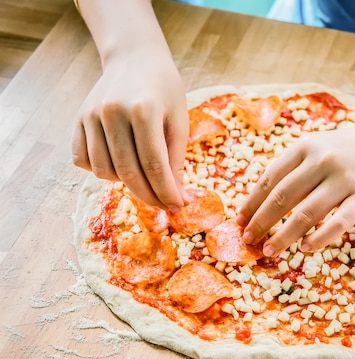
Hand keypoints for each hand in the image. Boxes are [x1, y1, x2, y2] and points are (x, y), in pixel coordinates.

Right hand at [72, 50, 187, 210]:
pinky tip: (118, 164)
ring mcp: (91, 115)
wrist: (135, 58)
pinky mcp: (78, 118)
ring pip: (103, 170)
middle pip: (128, 172)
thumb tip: (177, 197)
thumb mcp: (179, 119)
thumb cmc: (164, 89)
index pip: (154, 165)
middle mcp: (112, 112)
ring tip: (142, 176)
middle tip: (162, 203)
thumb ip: (176, 159)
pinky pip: (83, 159)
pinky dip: (100, 170)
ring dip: (125, 183)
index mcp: (143, 110)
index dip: (165, 191)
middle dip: (148, 195)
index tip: (177, 206)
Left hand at [237, 120, 354, 255]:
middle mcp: (322, 160)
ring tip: (269, 251)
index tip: (240, 220)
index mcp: (307, 146)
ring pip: (305, 214)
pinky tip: (305, 249)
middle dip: (261, 222)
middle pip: (282, 198)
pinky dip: (318, 238)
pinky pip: (336, 223)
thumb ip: (298, 164)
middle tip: (248, 240)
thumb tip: (268, 194)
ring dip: (283, 236)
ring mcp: (344, 179)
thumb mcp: (324, 144)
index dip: (252, 202)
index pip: (271, 178)